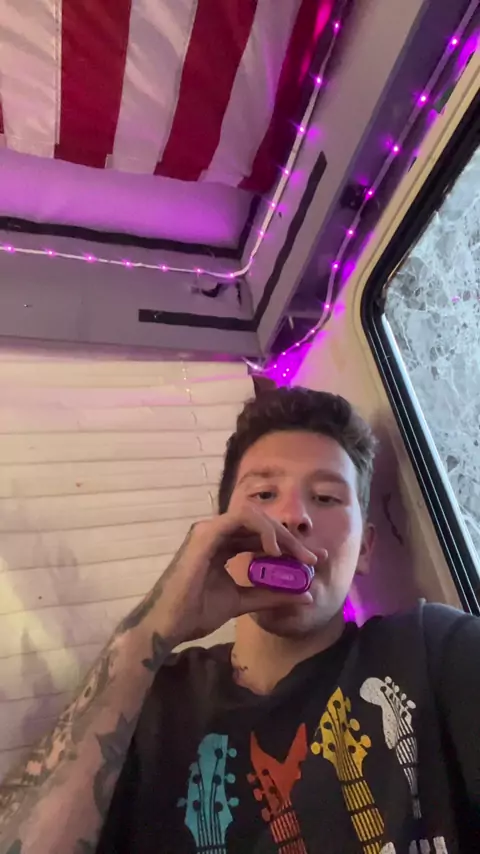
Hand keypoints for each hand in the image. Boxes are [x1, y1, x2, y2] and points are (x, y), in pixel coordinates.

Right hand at [125, 506, 323, 646]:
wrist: (167, 625)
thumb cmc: (194, 614)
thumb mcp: (242, 602)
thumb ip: (270, 596)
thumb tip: (307, 596)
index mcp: (223, 545)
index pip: (261, 537)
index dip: (289, 545)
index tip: (313, 560)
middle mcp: (216, 532)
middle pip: (261, 525)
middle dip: (290, 539)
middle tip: (313, 557)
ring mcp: (210, 530)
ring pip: (254, 517)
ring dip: (280, 533)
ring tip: (297, 555)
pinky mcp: (206, 534)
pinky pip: (241, 518)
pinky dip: (262, 530)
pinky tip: (275, 551)